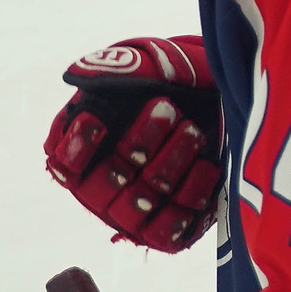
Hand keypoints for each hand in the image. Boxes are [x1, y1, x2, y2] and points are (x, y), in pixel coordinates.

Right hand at [46, 37, 222, 252]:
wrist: (227, 97)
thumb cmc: (180, 79)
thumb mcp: (156, 61)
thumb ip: (118, 66)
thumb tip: (75, 76)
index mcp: (86, 149)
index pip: (63, 162)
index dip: (76, 146)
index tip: (97, 119)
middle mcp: (103, 184)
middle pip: (104, 185)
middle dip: (137, 145)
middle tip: (168, 109)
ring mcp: (134, 209)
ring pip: (137, 206)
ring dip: (166, 167)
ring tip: (192, 130)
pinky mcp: (168, 228)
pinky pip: (169, 229)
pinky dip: (189, 196)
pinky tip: (207, 164)